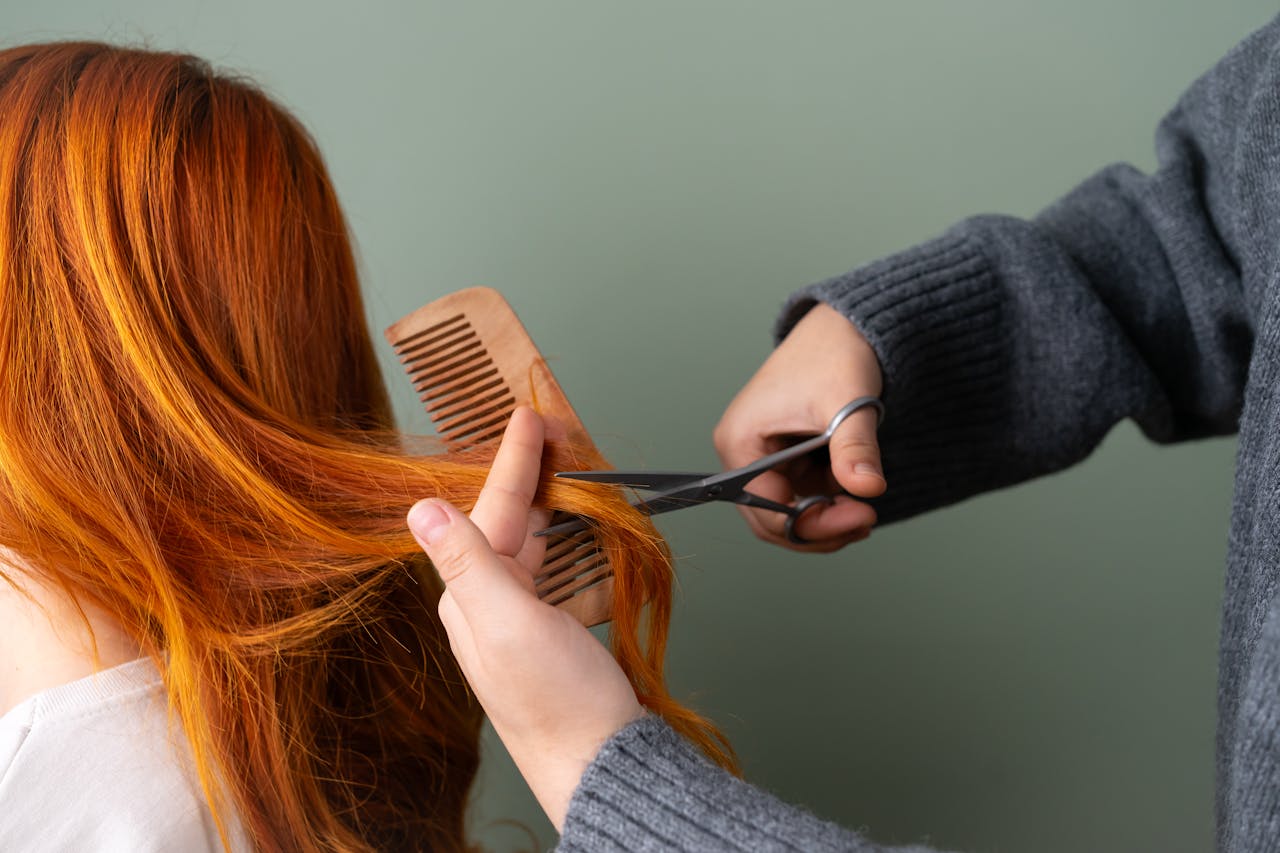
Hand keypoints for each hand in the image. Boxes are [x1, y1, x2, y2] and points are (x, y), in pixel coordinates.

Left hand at [407, 407, 643, 830]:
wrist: (598, 761)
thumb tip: (420, 507)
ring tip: (562, 462)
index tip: (527, 415)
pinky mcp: (543, 633)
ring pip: (524, 540)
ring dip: (542, 498)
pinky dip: (555, 534)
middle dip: (528, 471)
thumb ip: (468, 562)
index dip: (513, 460)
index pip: (490, 510)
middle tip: (553, 429)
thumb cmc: (558, 701)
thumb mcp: (510, 623)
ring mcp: (513, 620)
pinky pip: (543, 564)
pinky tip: (563, 524)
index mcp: (469, 598)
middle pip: (504, 519)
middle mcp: (484, 605)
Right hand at [713, 303, 884, 551]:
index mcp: (740, 441)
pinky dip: (830, 502)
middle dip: (819, 528)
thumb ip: (854, 447)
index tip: (861, 516)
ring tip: (865, 506)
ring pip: (789, 513)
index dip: (812, 524)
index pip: (765, 508)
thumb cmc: (833, 354)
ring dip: (827, 518)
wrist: (845, 327)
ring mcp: (763, 458)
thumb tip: (868, 488)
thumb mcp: (846, 403)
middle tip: (864, 520)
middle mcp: (743, 454)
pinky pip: (803, 496)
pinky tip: (856, 491)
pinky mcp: (785, 458)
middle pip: (771, 520)